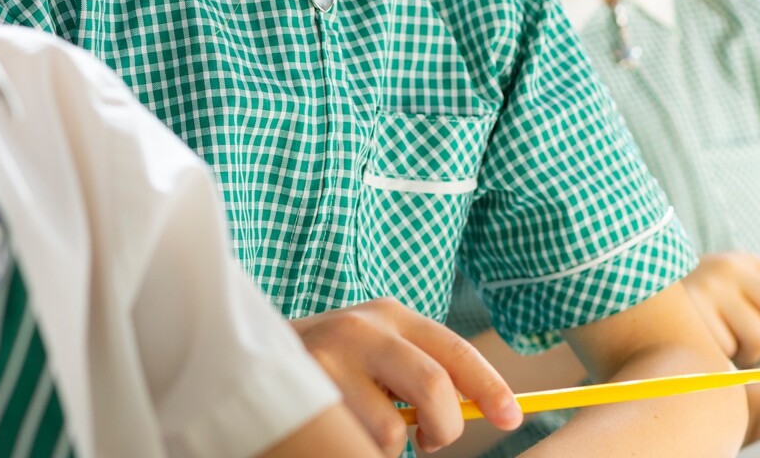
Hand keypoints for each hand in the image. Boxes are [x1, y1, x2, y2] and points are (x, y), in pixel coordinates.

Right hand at [291, 298, 521, 454]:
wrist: (246, 356)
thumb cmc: (332, 366)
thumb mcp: (378, 354)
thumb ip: (420, 371)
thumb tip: (476, 408)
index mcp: (390, 315)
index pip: (454, 349)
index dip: (489, 385)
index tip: (513, 416)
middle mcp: (360, 329)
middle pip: (432, 386)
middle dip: (444, 428)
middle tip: (433, 442)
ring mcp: (327, 360)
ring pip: (389, 431)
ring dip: (386, 446)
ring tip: (362, 427)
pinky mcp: (301, 392)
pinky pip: (352, 443)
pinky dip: (356, 449)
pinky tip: (338, 427)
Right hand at [682, 251, 759, 367]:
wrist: (631, 285)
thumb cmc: (695, 305)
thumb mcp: (731, 292)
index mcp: (748, 262)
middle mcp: (731, 268)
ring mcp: (710, 288)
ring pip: (757, 340)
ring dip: (747, 354)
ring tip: (722, 342)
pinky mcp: (691, 312)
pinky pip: (726, 350)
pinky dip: (720, 356)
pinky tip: (702, 341)